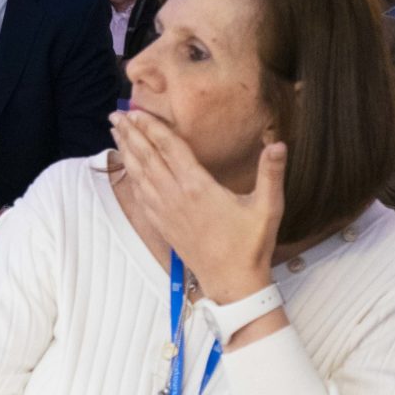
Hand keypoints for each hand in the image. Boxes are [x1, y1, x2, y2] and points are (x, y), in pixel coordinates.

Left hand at [110, 108, 282, 302]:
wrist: (232, 282)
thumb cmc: (250, 244)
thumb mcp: (268, 207)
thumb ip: (272, 173)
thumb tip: (280, 143)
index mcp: (198, 187)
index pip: (169, 148)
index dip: (152, 127)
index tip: (136, 112)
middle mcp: (176, 196)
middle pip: (147, 157)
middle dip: (130, 134)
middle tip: (115, 114)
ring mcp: (165, 211)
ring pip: (139, 174)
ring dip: (126, 151)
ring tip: (115, 132)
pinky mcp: (162, 224)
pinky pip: (141, 194)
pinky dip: (131, 176)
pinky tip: (127, 167)